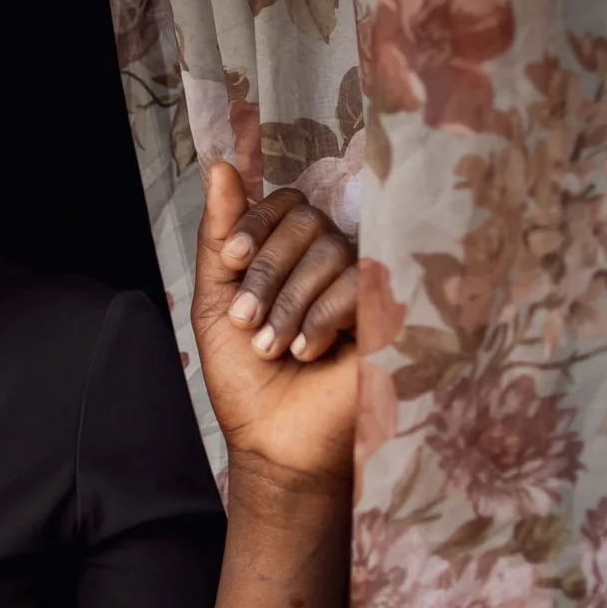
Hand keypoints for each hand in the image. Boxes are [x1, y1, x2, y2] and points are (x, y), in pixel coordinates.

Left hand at [189, 162, 358, 494]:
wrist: (274, 441)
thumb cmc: (247, 380)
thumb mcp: (216, 303)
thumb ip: (218, 237)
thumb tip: (218, 166)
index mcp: (293, 256)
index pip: (285, 203)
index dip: (254, 221)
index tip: (229, 261)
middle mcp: (333, 263)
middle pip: (307, 219)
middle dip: (266, 269)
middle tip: (246, 320)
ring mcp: (364, 286)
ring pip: (330, 250)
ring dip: (288, 300)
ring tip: (271, 346)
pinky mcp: (390, 314)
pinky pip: (359, 282)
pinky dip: (321, 316)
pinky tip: (306, 351)